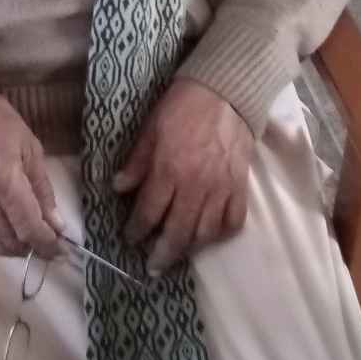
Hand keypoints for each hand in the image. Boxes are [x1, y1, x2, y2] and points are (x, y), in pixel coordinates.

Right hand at [0, 86, 63, 257]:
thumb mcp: (30, 148)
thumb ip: (43, 190)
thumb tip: (56, 225)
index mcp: (4, 181)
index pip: (29, 228)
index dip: (48, 245)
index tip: (62, 251)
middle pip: (11, 241)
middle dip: (33, 248)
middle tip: (48, 244)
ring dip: (13, 248)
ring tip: (28, 242)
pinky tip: (5, 235)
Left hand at [113, 79, 252, 275]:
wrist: (225, 92)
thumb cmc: (182, 107)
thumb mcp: (150, 129)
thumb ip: (137, 161)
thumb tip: (119, 188)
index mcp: (169, 171)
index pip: (149, 212)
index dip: (137, 230)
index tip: (130, 238)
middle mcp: (195, 187)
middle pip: (177, 232)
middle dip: (162, 254)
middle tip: (152, 267)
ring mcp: (221, 189)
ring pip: (205, 233)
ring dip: (189, 249)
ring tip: (178, 255)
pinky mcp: (241, 187)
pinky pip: (233, 221)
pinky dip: (221, 233)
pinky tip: (209, 235)